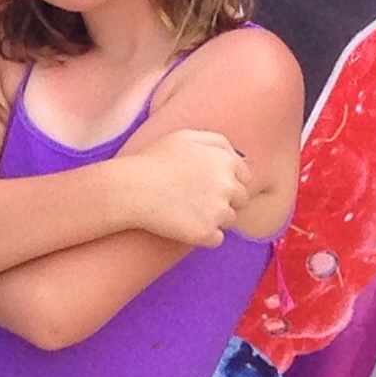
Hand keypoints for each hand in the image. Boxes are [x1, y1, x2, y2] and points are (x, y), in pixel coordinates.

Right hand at [122, 126, 250, 245]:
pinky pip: (217, 239)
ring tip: (187, 211)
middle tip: (197, 199)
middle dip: (224, 200)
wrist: (131, 189)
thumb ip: (217, 142)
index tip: (208, 185)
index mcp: (227, 161)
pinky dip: (204, 236)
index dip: (228, 182)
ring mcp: (219, 211)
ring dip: (214, 218)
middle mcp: (228, 186)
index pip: (244, 177)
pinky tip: (185, 225)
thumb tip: (237, 155)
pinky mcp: (206, 233)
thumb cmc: (154, 160)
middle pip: (241, 200)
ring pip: (229, 220)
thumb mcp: (186, 137)